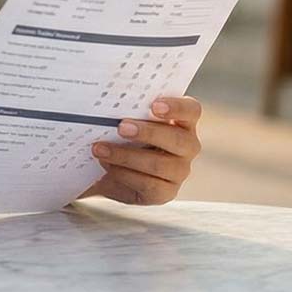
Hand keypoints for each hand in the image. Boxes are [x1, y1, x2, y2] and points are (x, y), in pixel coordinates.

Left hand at [81, 96, 203, 205]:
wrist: (108, 168)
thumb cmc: (122, 135)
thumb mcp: (125, 118)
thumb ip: (126, 109)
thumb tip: (105, 99)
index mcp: (183, 121)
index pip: (191, 110)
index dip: (177, 107)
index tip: (154, 106)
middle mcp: (187, 146)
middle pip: (177, 139)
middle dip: (148, 133)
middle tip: (121, 127)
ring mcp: (180, 171)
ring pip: (159, 165)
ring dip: (126, 156)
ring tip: (100, 148)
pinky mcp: (166, 192)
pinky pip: (148, 184)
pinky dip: (124, 174)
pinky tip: (107, 165)